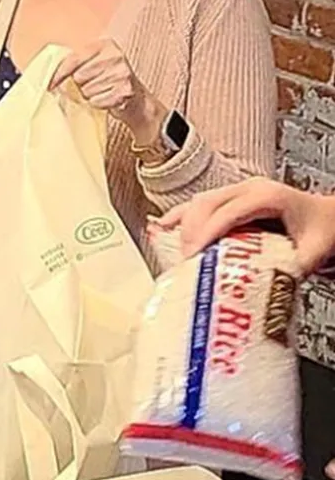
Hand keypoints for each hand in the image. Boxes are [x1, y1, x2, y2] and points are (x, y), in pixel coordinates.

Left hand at [49, 43, 162, 146]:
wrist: (136, 100)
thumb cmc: (109, 81)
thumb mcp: (94, 65)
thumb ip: (75, 64)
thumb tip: (51, 80)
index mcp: (106, 45)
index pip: (74, 58)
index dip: (58, 74)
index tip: (50, 84)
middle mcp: (116, 56)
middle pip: (79, 76)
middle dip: (79, 85)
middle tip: (90, 85)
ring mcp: (122, 73)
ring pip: (87, 90)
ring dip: (89, 95)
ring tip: (101, 91)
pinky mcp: (125, 91)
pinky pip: (96, 101)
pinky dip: (98, 103)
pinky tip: (107, 99)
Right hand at [154, 178, 334, 278]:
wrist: (328, 216)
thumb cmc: (321, 227)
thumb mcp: (312, 251)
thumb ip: (292, 270)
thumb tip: (267, 291)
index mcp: (267, 196)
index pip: (226, 212)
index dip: (206, 233)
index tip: (194, 257)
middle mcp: (248, 189)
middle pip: (204, 205)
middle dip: (189, 235)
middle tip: (185, 265)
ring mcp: (236, 192)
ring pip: (197, 203)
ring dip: (182, 228)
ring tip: (176, 256)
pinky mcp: (228, 201)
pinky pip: (197, 205)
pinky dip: (178, 217)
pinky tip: (161, 228)